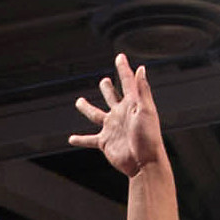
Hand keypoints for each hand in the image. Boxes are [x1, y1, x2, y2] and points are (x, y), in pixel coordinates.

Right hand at [66, 53, 162, 177]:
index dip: (123, 68)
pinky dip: (80, 140)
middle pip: (111, 96)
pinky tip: (71, 139)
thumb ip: (142, 90)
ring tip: (79, 102)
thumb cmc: (149, 137)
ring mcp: (112, 128)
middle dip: (107, 88)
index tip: (120, 57)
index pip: (127, 82)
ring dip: (87, 108)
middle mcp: (121, 114)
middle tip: (104, 81)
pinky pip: (89, 139)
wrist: (144, 162)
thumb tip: (141, 69)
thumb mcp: (146, 110)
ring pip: (95, 115)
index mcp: (132, 104)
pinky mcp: (105, 142)